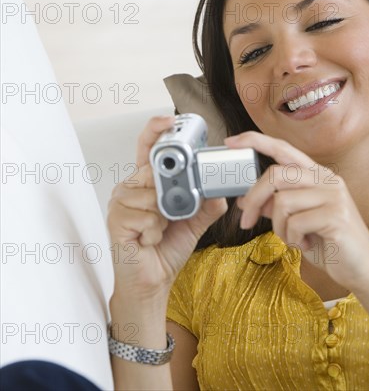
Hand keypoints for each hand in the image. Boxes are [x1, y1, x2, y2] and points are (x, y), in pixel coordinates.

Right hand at [107, 116, 227, 298]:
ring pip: (153, 194)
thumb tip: (221, 184)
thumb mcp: (196, 220)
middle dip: (173, 190)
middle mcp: (131, 187)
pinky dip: (156, 230)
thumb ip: (207, 200)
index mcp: (148, 182)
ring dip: (165, 216)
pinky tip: (150, 239)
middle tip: (175, 209)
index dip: (157, 131)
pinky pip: (147, 216)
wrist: (153, 280)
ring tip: (160, 228)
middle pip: (154, 170)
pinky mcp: (116, 219)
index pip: (149, 149)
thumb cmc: (167, 247)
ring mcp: (121, 202)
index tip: (169, 119)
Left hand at [224, 131, 368, 291]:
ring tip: (294, 238)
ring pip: (282, 202)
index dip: (256, 141)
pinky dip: (292, 239)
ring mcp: (333, 196)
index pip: (284, 149)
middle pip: (276, 174)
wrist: (363, 270)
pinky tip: (306, 245)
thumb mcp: (297, 222)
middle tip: (246, 222)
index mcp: (318, 175)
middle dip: (254, 199)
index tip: (231, 142)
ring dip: (278, 227)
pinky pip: (294, 223)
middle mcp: (327, 179)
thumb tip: (246, 200)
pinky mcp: (335, 216)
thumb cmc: (330, 244)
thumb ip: (276, 207)